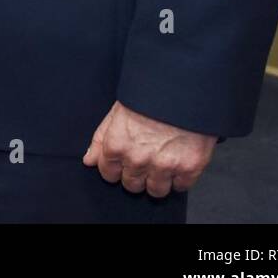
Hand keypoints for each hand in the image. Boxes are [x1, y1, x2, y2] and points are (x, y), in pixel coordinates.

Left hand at [83, 101, 216, 195]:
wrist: (182, 87)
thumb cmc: (148, 95)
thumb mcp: (117, 112)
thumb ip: (101, 139)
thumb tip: (89, 161)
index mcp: (117, 145)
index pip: (108, 173)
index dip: (115, 168)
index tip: (122, 162)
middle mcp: (138, 159)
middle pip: (131, 185)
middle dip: (135, 174)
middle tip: (144, 159)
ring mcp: (164, 166)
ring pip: (155, 191)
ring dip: (157, 180)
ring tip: (161, 162)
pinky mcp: (189, 168)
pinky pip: (180, 187)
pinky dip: (179, 178)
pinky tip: (178, 161)